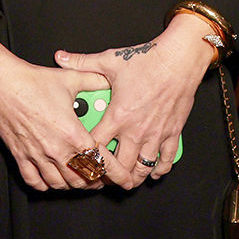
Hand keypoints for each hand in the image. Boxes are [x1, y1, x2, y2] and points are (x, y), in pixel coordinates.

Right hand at [0, 31, 132, 191]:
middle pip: (83, 179)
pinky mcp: (20, 155)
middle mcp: (56, 149)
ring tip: (78, 177)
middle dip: (96, 180)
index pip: (102, 162)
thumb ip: (92, 80)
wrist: (1, 82)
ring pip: (61, 184)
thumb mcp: (68, 79)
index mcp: (72, 133)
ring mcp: (37, 155)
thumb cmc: (32, 81)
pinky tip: (50, 177)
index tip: (122, 178)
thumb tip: (105, 80)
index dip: (116, 174)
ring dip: (72, 184)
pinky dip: (45, 184)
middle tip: (100, 175)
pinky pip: (35, 182)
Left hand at [54, 13, 212, 186]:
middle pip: (121, 164)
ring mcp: (156, 134)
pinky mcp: (173, 133)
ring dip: (134, 176)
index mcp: (118, 115)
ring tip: (125, 179)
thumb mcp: (108, 60)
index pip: (97, 145)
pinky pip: (167, 159)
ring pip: (144, 167)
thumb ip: (82, 63)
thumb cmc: (146, 61)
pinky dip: (160, 169)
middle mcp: (137, 130)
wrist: (178, 61)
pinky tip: (153, 172)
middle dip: (110, 174)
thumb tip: (61, 58)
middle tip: (102, 175)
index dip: (87, 154)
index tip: (81, 157)